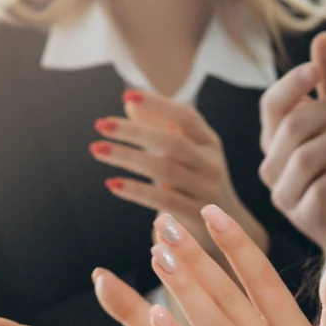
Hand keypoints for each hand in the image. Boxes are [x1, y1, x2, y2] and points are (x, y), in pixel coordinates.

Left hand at [94, 88, 269, 260]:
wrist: (227, 229)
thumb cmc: (196, 182)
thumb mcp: (186, 153)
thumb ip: (160, 127)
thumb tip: (130, 103)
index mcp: (209, 142)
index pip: (186, 116)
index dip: (158, 104)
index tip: (127, 95)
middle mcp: (211, 164)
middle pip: (172, 142)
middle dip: (134, 131)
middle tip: (100, 124)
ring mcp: (205, 190)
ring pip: (164, 169)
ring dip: (127, 157)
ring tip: (97, 149)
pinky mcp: (194, 216)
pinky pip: (161, 199)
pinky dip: (135, 190)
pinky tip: (112, 182)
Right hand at [258, 31, 325, 248]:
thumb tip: (323, 37)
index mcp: (277, 140)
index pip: (271, 106)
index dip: (291, 85)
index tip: (317, 70)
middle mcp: (273, 167)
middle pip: (289, 127)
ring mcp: (285, 196)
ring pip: (302, 157)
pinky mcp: (304, 220)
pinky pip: (319, 190)